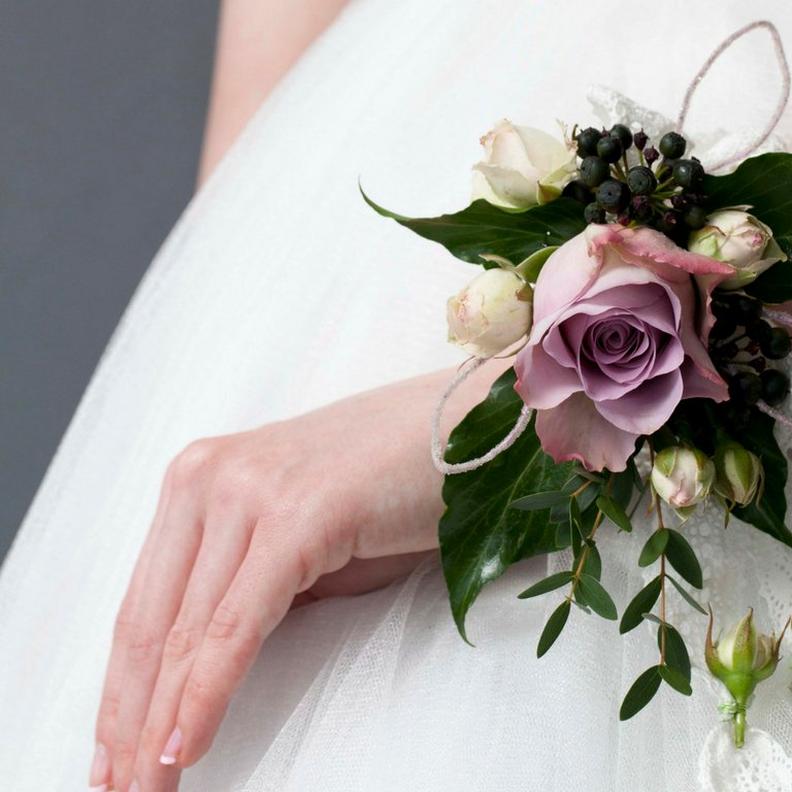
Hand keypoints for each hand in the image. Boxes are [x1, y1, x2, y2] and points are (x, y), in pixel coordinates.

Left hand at [89, 364, 500, 790]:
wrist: (467, 429)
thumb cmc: (392, 485)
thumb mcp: (302, 537)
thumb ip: (251, 588)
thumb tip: (211, 666)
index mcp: (202, 478)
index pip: (144, 602)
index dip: (122, 686)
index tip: (115, 748)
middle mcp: (210, 477)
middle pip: (150, 622)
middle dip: (130, 717)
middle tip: (118, 789)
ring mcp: (248, 490)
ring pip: (185, 632)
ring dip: (160, 721)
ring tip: (147, 788)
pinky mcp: (293, 516)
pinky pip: (235, 626)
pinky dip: (207, 693)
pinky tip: (187, 744)